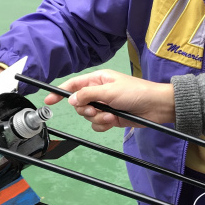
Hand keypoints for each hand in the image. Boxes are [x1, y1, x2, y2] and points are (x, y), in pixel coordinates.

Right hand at [45, 70, 174, 132]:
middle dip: (86, 109)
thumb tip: (71, 99)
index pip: (74, 85)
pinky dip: (103, 124)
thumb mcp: (109, 91)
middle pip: (79, 104)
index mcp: (98, 80)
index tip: (49, 100)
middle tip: (96, 109)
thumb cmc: (135, 92)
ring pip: (88, 116)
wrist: (155, 107)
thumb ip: (88, 94)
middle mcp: (99, 92)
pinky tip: (114, 121)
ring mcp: (105, 106)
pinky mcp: (111, 118)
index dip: (60, 92)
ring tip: (111, 115)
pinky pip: (97, 124)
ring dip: (97, 117)